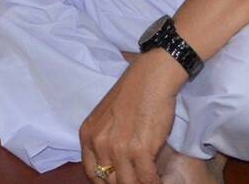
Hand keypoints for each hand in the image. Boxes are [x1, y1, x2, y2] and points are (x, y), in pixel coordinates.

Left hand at [79, 50, 183, 183]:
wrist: (153, 76)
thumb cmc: (134, 90)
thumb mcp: (107, 114)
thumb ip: (104, 137)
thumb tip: (112, 161)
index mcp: (89, 135)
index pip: (92, 173)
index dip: (106, 181)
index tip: (119, 179)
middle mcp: (100, 144)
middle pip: (110, 180)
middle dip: (124, 182)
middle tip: (136, 179)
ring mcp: (119, 148)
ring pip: (128, 183)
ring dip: (140, 183)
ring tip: (148, 180)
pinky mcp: (141, 150)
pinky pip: (146, 177)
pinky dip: (154, 181)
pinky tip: (159, 179)